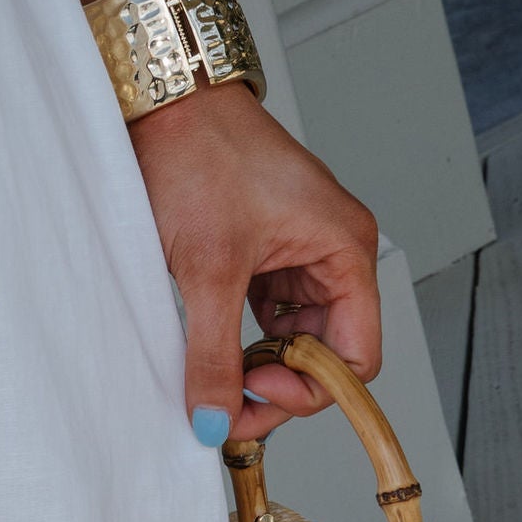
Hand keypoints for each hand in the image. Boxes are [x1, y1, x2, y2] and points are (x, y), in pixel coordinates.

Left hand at [128, 80, 381, 444]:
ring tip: (216, 363)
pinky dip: (244, 340)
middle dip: (279, 385)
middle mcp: (334, 253)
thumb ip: (214, 356)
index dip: (308, 389)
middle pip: (327, 356)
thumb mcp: (208, 268)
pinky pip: (270, 319)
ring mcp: (303, 254)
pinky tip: (214, 339)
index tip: (254, 393)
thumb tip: (215, 421)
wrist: (166, 101)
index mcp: (345, 249)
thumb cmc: (201, 151)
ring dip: (259, 365)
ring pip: (296, 342)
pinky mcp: (271, 255)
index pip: (355, 358)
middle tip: (225, 398)